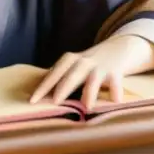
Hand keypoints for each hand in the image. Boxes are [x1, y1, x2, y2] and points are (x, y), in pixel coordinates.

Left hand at [30, 35, 153, 110]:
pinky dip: (116, 90)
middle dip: (63, 88)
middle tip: (54, 102)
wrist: (120, 46)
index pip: (55, 74)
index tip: (33, 100)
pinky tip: (116, 101)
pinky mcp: (116, 71)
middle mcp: (85, 62)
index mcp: (71, 61)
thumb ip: (61, 76)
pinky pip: (116, 81)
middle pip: (71, 75)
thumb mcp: (75, 65)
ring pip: (93, 79)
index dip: (44, 87)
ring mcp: (101, 66)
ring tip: (87, 107)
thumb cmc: (92, 62)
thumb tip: (39, 93)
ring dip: (90, 92)